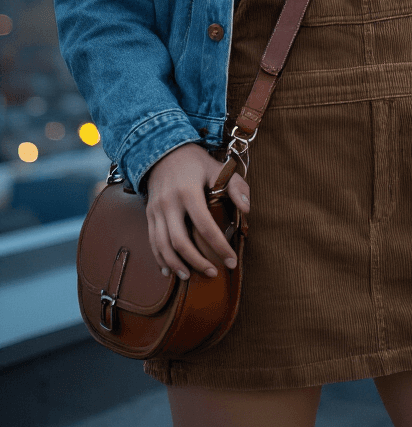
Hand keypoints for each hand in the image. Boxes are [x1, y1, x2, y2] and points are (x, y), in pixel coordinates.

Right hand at [145, 142, 250, 279]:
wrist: (163, 150)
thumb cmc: (195, 162)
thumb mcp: (218, 168)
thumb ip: (236, 186)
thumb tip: (247, 209)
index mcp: (188, 191)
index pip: (205, 226)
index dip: (219, 246)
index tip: (231, 261)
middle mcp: (169, 203)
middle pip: (180, 241)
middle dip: (197, 261)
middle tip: (213, 273)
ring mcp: (156, 210)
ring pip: (162, 245)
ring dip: (176, 264)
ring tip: (189, 276)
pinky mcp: (149, 214)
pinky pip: (152, 241)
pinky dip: (159, 258)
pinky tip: (168, 271)